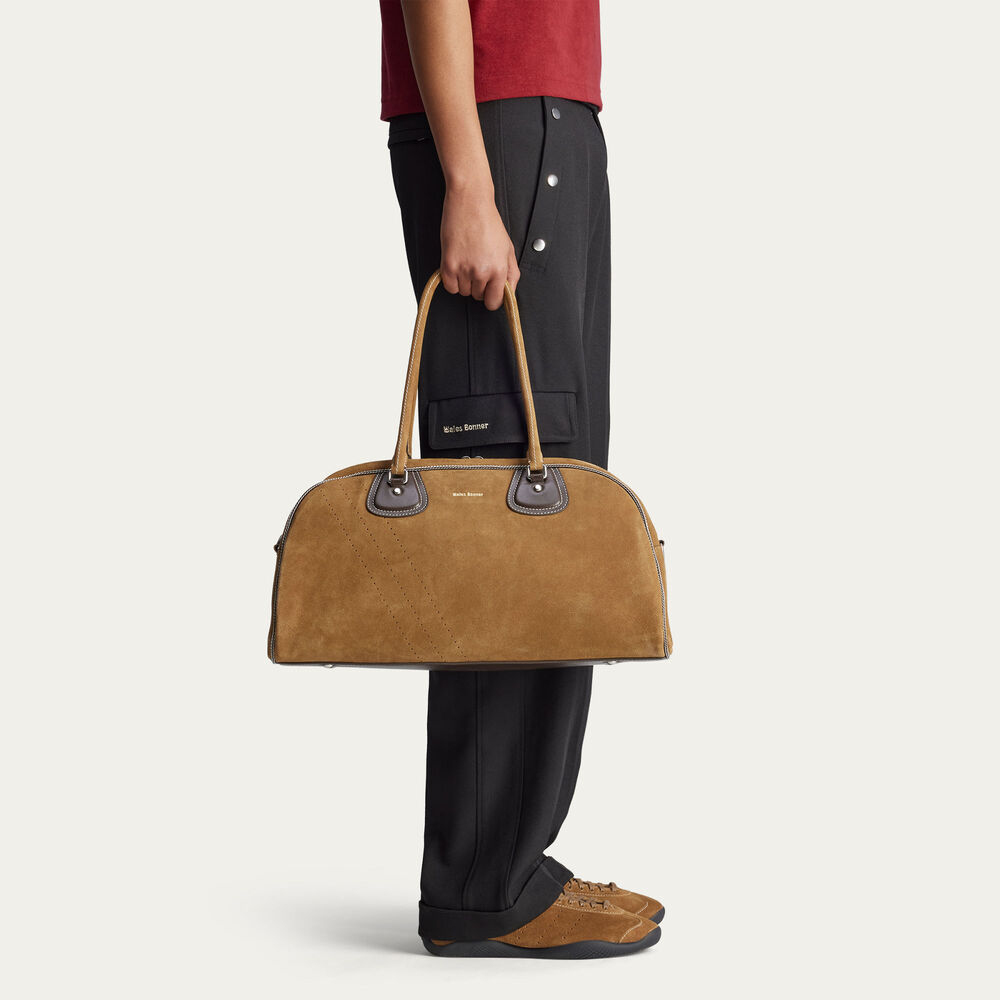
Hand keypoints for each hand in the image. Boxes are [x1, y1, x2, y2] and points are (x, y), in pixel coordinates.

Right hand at [440, 180, 519, 310]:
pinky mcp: (448, 264)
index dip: (492, 298)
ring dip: (465, 282)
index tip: (489, 291)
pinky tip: (458, 265)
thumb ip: (511, 274)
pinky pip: (450, 287)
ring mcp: (464, 269)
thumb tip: (509, 294)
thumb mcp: (508, 248)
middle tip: (478, 266)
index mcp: (499, 269)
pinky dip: (452, 280)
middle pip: (478, 297)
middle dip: (479, 286)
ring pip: (464, 292)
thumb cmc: (489, 222)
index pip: (494, 302)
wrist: (470, 202)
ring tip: (468, 261)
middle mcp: (482, 272)